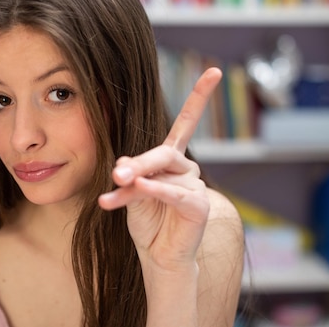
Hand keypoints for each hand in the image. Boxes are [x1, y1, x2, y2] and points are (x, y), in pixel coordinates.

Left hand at [98, 67, 221, 270]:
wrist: (157, 256)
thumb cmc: (146, 222)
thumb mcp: (130, 193)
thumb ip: (130, 175)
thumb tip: (123, 162)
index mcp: (170, 160)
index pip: (186, 124)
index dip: (199, 98)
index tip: (214, 71)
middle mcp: (185, 169)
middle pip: (161, 153)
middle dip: (137, 163)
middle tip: (116, 173)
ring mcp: (194, 186)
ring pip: (160, 175)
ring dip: (134, 184)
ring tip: (115, 190)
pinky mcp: (198, 206)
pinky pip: (172, 193)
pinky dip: (153, 191)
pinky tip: (137, 189)